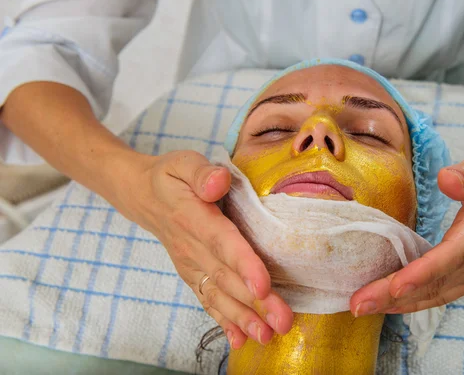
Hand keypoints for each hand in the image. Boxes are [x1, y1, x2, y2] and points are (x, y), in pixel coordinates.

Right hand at [115, 150, 292, 346]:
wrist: (142, 196)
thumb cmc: (170, 176)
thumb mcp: (183, 162)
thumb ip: (202, 172)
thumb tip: (219, 182)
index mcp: (195, 218)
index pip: (222, 242)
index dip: (244, 265)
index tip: (263, 286)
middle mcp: (192, 247)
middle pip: (227, 277)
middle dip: (256, 303)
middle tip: (282, 322)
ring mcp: (191, 265)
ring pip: (219, 295)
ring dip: (243, 318)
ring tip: (267, 336)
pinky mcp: (192, 274)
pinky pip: (207, 300)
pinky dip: (223, 321)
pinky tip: (241, 340)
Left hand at [350, 151, 463, 315]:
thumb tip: (446, 181)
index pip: (451, 256)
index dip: (421, 273)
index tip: (394, 286)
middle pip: (435, 282)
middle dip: (394, 295)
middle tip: (358, 304)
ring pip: (435, 294)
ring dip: (398, 303)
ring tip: (363, 307)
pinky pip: (440, 294)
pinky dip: (413, 302)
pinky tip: (388, 304)